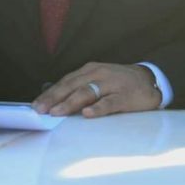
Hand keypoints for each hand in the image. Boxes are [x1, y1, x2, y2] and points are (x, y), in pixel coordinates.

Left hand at [33, 62, 160, 117]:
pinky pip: (109, 102)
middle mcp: (98, 74)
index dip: (50, 93)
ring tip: (56, 112)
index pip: (65, 82)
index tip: (35, 105)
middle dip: (54, 98)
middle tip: (40, 110)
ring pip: (87, 92)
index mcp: (89, 70)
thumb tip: (52, 99)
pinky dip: (98, 108)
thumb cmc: (118, 83)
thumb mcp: (98, 80)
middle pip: (72, 86)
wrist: (150, 80)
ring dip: (70, 102)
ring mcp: (112, 84)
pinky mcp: (125, 96)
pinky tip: (87, 114)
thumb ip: (79, 87)